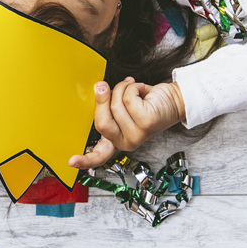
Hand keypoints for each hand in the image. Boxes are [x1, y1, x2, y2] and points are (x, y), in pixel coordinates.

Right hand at [68, 78, 185, 168]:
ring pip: (116, 105)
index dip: (85, 160)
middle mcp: (126, 142)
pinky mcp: (147, 124)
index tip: (71, 162)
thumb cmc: (146, 101)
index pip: (99, 155)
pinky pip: (128, 98)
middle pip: (101, 123)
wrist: (175, 99)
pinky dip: (133, 87)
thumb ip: (108, 105)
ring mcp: (137, 135)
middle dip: (102, 99)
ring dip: (123, 89)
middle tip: (103, 85)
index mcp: (117, 140)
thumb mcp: (122, 106)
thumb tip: (99, 89)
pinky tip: (142, 90)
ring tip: (134, 89)